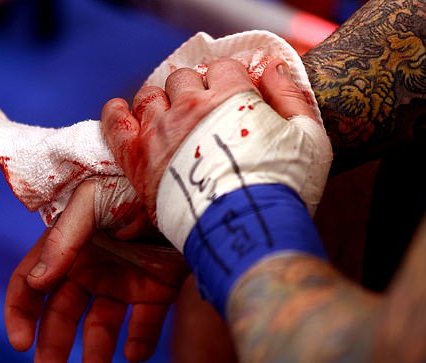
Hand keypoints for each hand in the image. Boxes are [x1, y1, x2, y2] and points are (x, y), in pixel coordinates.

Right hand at [5, 181, 188, 362]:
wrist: (187, 184)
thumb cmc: (133, 184)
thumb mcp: (93, 201)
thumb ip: (65, 239)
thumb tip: (37, 282)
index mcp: (68, 248)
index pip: (31, 285)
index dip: (21, 313)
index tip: (22, 343)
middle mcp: (93, 268)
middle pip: (62, 315)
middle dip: (52, 348)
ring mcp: (126, 280)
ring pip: (102, 324)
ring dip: (95, 351)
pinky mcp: (159, 287)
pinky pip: (146, 322)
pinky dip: (141, 342)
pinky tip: (135, 353)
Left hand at [101, 57, 318, 219]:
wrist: (249, 232)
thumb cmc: (285, 188)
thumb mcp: (310, 138)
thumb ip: (291, 96)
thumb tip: (273, 68)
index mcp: (231, 95)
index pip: (224, 68)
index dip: (231, 82)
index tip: (234, 99)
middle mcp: (191, 107)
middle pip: (183, 79)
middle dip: (195, 91)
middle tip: (205, 115)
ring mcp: (161, 132)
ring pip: (150, 96)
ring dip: (161, 101)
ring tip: (171, 120)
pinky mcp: (139, 161)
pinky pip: (115, 124)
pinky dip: (117, 115)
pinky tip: (123, 113)